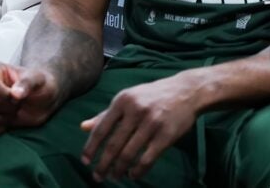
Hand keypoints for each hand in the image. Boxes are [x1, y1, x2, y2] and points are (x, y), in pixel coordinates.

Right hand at [0, 61, 60, 136]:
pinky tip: (7, 123)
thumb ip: (27, 83)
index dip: (4, 93)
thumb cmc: (39, 84)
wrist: (41, 99)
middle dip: (9, 107)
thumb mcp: (38, 79)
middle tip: (20, 103)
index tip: (18, 97)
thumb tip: (15, 94)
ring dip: (6, 118)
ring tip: (15, 110)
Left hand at [80, 73, 199, 181]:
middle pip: (113, 145)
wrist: (185, 91)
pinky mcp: (166, 135)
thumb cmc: (151, 96)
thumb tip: (83, 127)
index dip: (91, 147)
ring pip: (129, 154)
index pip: (101, 128)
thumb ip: (106, 114)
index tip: (85, 161)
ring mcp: (151, 123)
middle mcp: (135, 111)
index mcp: (122, 101)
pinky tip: (132, 175)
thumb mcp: (127, 99)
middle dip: (103, 164)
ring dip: (119, 170)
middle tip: (97, 176)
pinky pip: (147, 159)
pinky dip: (138, 170)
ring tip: (114, 177)